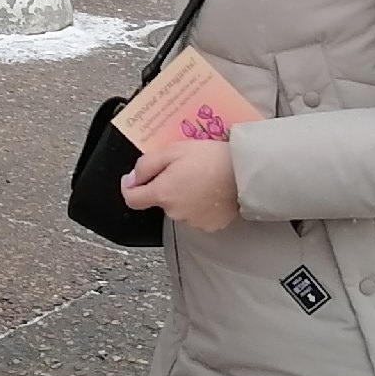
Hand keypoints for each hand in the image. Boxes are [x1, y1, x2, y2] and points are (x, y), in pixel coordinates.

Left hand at [120, 138, 239, 232]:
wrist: (245, 172)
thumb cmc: (211, 158)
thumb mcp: (173, 150)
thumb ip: (146, 164)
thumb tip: (132, 178)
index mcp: (162, 193)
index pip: (131, 199)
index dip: (129, 187)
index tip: (134, 178)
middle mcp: (174, 212)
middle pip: (159, 200)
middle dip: (165, 185)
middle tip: (181, 167)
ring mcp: (193, 221)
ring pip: (178, 207)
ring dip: (183, 194)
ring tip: (200, 177)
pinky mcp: (210, 225)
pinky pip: (196, 214)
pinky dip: (199, 204)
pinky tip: (210, 189)